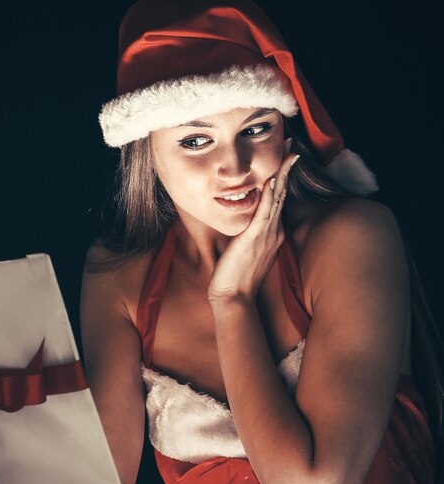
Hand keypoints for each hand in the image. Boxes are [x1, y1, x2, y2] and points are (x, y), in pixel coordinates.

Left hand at [207, 150, 299, 301]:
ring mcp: (266, 235)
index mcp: (272, 232)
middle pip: (283, 193)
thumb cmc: (236, 275)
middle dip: (286, 169)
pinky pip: (264, 213)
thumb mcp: (245, 249)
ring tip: (287, 154)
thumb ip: (249, 233)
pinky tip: (272, 180)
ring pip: (278, 199)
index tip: (285, 157)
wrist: (234, 296)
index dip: (283, 177)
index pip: (279, 199)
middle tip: (291, 146)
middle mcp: (273, 231)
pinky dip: (269, 196)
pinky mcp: (255, 239)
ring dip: (282, 175)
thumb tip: (245, 220)